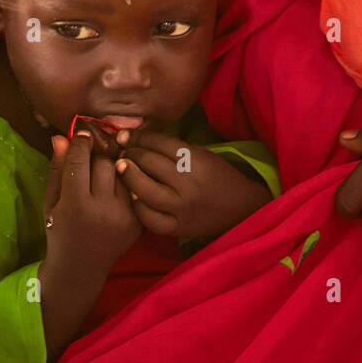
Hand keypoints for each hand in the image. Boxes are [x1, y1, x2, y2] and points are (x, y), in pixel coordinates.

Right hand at [43, 131, 140, 274]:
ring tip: (103, 170)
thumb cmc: (59, 231)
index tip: (81, 134)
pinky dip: (124, 183)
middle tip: (91, 155)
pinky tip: (114, 186)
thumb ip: (58, 169)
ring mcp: (124, 217)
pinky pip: (133, 189)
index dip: (81, 143)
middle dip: (97, 156)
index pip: (81, 162)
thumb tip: (61, 137)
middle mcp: (103, 211)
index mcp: (76, 206)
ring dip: (113, 167)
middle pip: (105, 163)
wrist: (81, 268)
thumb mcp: (52, 202)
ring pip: (123, 173)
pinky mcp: (138, 222)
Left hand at [114, 129, 269, 239]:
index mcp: (196, 160)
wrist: (241, 208)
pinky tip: (132, 197)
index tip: (123, 135)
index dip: (138, 137)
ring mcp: (182, 207)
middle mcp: (188, 183)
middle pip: (150, 163)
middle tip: (121, 151)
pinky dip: (138, 207)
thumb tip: (140, 141)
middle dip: (130, 154)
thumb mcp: (203, 154)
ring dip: (129, 177)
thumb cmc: (219, 176)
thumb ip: (175, 149)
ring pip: (146, 191)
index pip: (160, 143)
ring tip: (120, 168)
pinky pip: (151, 219)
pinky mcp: (178, 228)